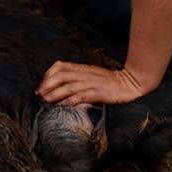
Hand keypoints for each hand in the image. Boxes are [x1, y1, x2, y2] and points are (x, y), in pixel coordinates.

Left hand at [36, 61, 150, 105]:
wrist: (131, 82)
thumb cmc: (110, 81)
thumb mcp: (91, 75)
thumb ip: (78, 78)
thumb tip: (61, 87)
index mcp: (82, 68)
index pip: (59, 66)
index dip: (48, 75)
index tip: (41, 86)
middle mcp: (84, 74)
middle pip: (60, 75)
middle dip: (47, 85)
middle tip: (40, 95)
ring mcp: (91, 83)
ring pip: (69, 86)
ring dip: (55, 94)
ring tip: (46, 101)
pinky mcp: (99, 92)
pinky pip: (82, 96)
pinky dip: (71, 100)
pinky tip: (63, 105)